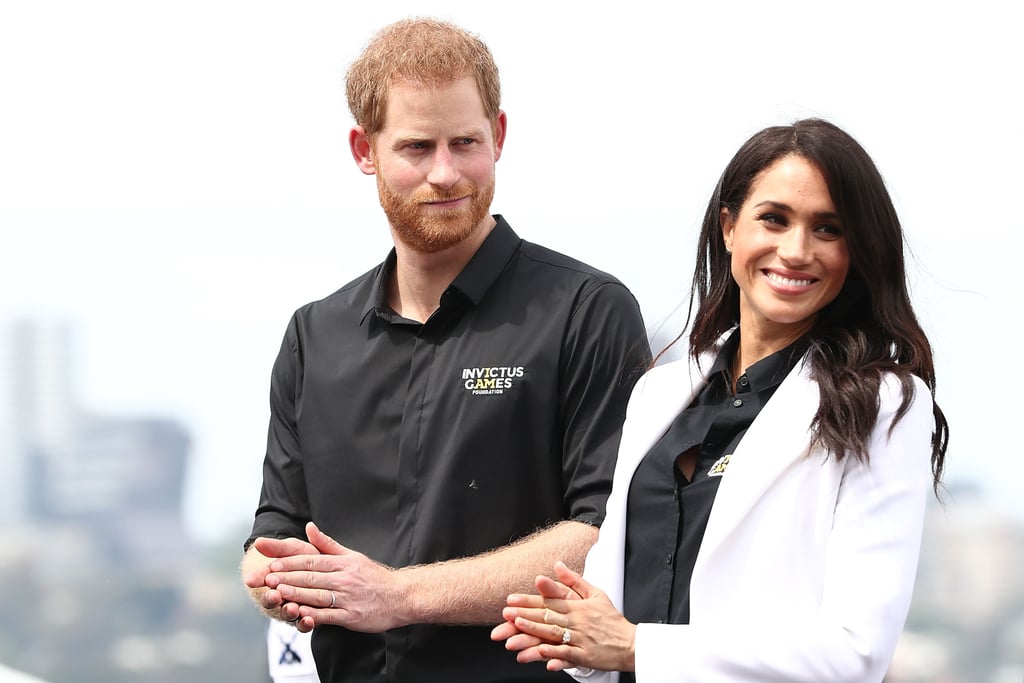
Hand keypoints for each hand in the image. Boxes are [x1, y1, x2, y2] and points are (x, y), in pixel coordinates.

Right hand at [243, 535, 321, 622]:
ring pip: (288, 615)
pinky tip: (309, 620)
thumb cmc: (304, 557)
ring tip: (293, 609)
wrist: (326, 568)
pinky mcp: (308, 619)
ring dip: (289, 613)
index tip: (266, 579)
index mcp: (274, 583)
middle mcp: (281, 599)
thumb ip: (277, 548)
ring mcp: (295, 610)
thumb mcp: (291, 550)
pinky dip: (305, 623)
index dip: (263, 581)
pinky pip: (304, 624)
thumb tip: (259, 542)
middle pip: (273, 603)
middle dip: (273, 599)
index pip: (264, 583)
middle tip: (275, 595)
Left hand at [260, 522, 404, 633]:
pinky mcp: (352, 616)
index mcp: (343, 563)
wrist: (401, 596)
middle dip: (287, 578)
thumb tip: (309, 527)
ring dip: (296, 595)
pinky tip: (299, 616)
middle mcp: (345, 578)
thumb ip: (327, 544)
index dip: (290, 563)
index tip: (271, 563)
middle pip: (311, 577)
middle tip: (266, 578)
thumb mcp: (352, 556)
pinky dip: (314, 616)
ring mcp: (348, 597)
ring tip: (277, 594)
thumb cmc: (373, 577)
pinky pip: (330, 615)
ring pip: (318, 595)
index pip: (312, 561)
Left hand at [496, 561, 635, 672]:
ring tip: (517, 631)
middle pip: (547, 618)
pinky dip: (555, 654)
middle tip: (506, 614)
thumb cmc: (611, 619)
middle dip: (525, 616)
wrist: (630, 643)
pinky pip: (568, 654)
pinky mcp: (586, 656)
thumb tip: (557, 564)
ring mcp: (581, 639)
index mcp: (577, 607)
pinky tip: (543, 653)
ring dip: (535, 633)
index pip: (548, 602)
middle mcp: (577, 622)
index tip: (511, 600)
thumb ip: (574, 580)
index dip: (528, 601)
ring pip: (554, 635)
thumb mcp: (596, 593)